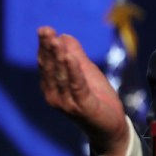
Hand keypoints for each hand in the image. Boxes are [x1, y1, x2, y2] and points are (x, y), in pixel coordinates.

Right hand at [37, 26, 129, 155]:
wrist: (110, 126)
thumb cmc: (97, 98)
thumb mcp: (87, 72)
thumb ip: (76, 55)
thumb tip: (64, 36)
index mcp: (53, 86)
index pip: (46, 63)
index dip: (45, 46)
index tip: (45, 29)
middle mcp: (54, 95)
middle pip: (51, 68)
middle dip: (48, 48)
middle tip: (46, 30)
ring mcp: (66, 103)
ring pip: (61, 75)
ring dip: (58, 57)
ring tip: (56, 41)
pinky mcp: (81, 106)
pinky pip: (76, 85)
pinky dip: (73, 71)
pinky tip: (70, 57)